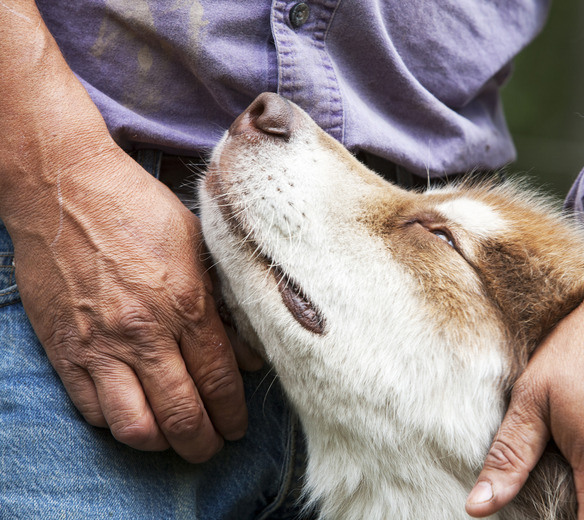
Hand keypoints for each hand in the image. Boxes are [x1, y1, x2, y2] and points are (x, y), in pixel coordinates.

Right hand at [6, 149, 247, 462]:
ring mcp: (100, 345)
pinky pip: (92, 410)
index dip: (232, 414)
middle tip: (212, 445)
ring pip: (134, 427)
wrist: (64, 189)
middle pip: (182, 415)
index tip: (237, 427)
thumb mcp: (200, 245)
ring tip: (174, 437)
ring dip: (161, 443)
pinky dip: (117, 423)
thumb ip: (225, 301)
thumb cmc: (139, 210)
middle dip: (203, 443)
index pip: (219, 381)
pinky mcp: (65, 349)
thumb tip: (246, 352)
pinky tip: (134, 413)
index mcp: (185, 304)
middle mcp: (144, 332)